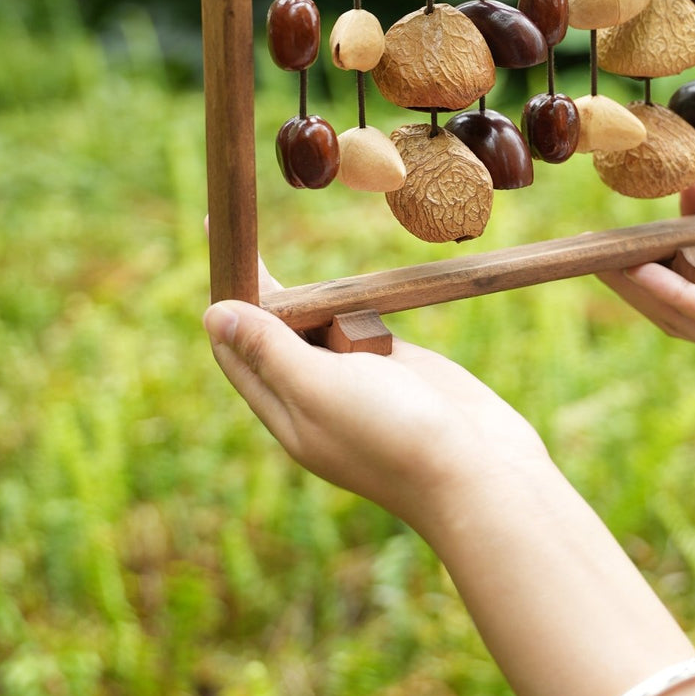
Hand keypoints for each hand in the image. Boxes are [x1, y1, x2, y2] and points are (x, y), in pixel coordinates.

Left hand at [203, 257, 548, 538]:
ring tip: (298, 255)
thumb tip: (214, 315)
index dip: (225, 301)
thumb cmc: (395, 435)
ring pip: (318, 325)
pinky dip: (351, 301)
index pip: (236, 350)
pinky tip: (344, 284)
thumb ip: (269, 350)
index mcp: (286, 411)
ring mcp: (357, 381)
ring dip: (310, 293)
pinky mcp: (395, 365)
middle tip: (244, 225)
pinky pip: (360, 324)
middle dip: (262, 287)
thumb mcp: (320, 388)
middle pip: (274, 333)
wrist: (480, 470)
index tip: (222, 245)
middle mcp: (315, 397)